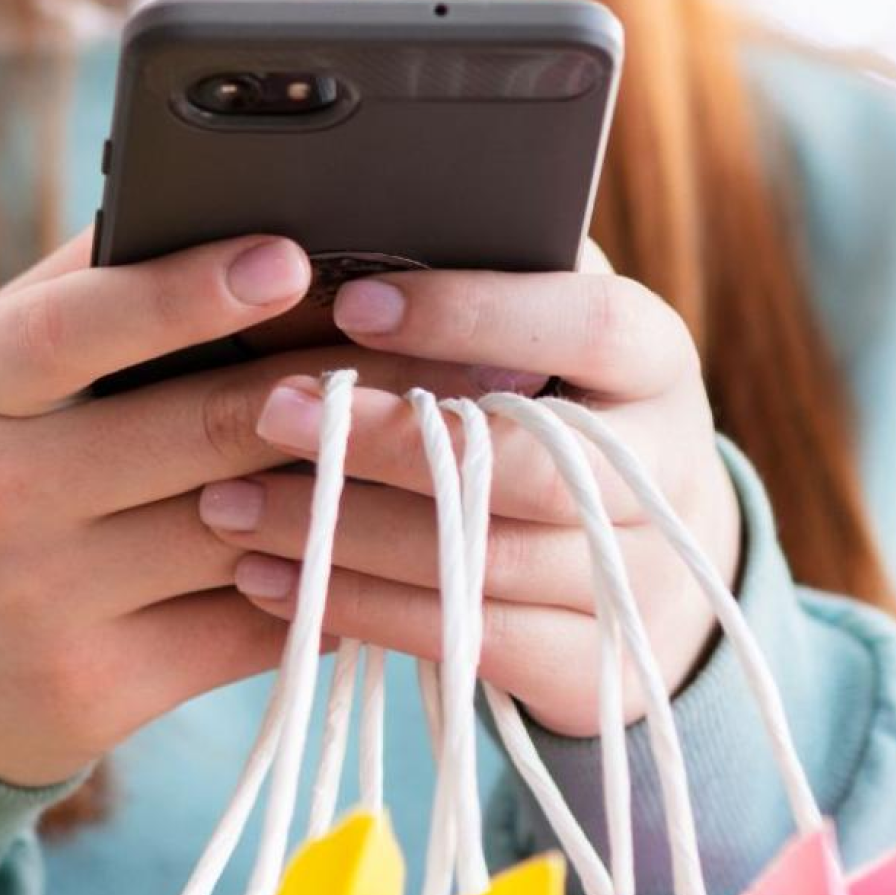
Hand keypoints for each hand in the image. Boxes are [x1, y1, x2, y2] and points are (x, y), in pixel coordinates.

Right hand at [0, 231, 478, 787]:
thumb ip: (89, 293)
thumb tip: (224, 196)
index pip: (77, 328)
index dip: (185, 292)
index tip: (291, 256)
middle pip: (206, 430)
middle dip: (347, 386)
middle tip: (460, 350)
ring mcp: (46, 603)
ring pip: (251, 530)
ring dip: (367, 487)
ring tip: (463, 439)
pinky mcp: (98, 692)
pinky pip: (252, 627)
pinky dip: (336, 585)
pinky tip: (404, 545)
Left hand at [202, 252, 741, 736]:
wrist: (644, 564)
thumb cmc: (552, 407)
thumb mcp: (544, 334)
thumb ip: (482, 280)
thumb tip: (342, 224)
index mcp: (656, 362)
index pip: (588, 324)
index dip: (474, 314)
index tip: (354, 304)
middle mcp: (666, 471)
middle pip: (529, 465)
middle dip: (388, 441)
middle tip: (269, 411)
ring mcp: (639, 580)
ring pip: (482, 565)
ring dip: (345, 534)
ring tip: (229, 503)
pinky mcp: (593, 669)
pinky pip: (465, 645)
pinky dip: (359, 613)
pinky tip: (269, 582)